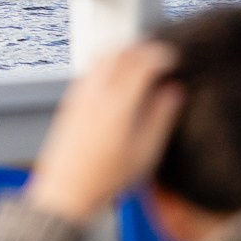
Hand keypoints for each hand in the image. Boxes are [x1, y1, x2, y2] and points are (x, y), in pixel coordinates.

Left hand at [23, 42, 183, 225]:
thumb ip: (161, 118)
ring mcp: (79, 94)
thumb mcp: (145, 153)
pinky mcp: (70, 100)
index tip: (174, 58)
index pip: (141, 62)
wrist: (66, 190)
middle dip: (143, 49)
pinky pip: (90, 69)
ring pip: (102, 56)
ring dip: (124, 52)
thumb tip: (174, 92)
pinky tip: (117, 78)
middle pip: (121, 52)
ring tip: (141, 63)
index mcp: (118, 103)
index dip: (161, 55)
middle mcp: (96, 92)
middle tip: (160, 57)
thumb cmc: (107, 178)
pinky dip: (107, 62)